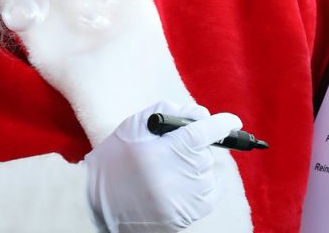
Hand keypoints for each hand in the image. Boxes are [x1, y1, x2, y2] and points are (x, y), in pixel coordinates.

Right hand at [84, 101, 240, 232]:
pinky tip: (182, 183)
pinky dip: (202, 185)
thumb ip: (167, 111)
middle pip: (207, 152)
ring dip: (198, 167)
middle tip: (176, 149)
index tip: (232, 121)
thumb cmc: (114, 160)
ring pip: (209, 174)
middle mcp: (180, 176)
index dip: (223, 124)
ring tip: (172, 169)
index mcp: (167, 149)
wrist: (96, 203)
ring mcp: (184, 199)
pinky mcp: (186, 216)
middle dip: (197, 146)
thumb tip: (198, 113)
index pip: (206, 132)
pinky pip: (209, 195)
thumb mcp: (133, 126)